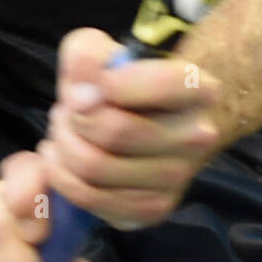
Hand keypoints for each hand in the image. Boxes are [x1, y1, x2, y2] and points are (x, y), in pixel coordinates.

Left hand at [40, 28, 221, 230]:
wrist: (146, 121)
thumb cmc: (122, 82)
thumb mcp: (101, 52)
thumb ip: (87, 58)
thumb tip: (81, 96)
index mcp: (198, 90)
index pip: (161, 85)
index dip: (112, 83)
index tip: (92, 84)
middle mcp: (198, 137)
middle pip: (115, 131)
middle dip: (74, 118)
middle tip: (66, 109)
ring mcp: (178, 178)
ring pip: (95, 167)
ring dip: (63, 146)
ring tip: (64, 131)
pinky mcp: (153, 209)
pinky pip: (90, 198)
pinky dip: (62, 177)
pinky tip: (63, 160)